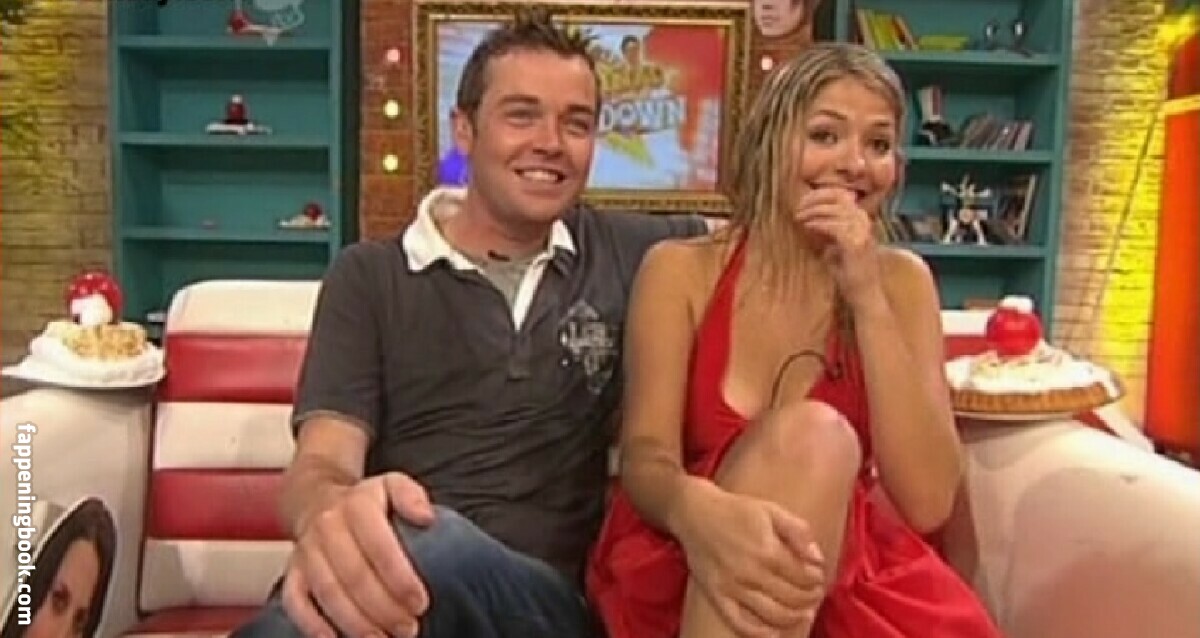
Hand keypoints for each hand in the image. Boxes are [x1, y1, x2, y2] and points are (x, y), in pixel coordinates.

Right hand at [281, 473, 435, 637]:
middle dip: (383, 609)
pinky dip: (312, 625)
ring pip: (328, 593)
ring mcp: (306, 552)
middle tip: (408, 629)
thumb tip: (426, 518)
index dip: (400, 578)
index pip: (379, 546)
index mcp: (356, 506)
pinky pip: (296, 602)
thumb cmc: (365, 502)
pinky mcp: (292, 572)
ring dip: (356, 623)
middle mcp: (327, 528)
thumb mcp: (392, 485)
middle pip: (354, 575)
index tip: (420, 603)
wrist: (317, 500)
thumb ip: (411, 497)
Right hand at [675, 484, 826, 635]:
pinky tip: (775, 634)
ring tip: (804, 612)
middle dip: (810, 598)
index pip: (803, 577)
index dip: (816, 579)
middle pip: (792, 598)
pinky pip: (740, 623)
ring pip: (773, 614)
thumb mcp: (771, 511)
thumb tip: (817, 558)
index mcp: (767, 550)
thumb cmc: (735, 510)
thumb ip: (799, 531)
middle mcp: (751, 573)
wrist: (694, 513)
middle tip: (814, 594)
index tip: (818, 576)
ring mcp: (733, 587)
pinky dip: (760, 633)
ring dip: (794, 617)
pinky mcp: (717, 596)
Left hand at [794, 187, 884, 309]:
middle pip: (839, 199)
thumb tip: (809, 220)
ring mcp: (862, 233)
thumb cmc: (848, 273)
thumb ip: (827, 232)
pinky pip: (835, 227)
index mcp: (861, 220)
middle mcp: (865, 223)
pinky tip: (808, 227)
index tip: (802, 201)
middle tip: (798, 208)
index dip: (820, 195)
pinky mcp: (856, 245)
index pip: (841, 196)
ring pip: (836, 211)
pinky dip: (819, 224)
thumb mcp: (835, 247)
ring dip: (814, 212)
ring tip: (799, 217)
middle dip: (814, 201)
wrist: (864, 295)